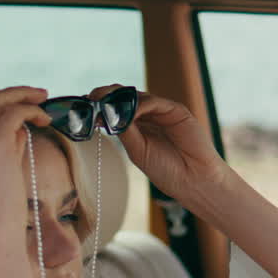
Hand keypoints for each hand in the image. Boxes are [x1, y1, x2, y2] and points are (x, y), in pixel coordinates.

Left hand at [88, 85, 231, 208]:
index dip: (100, 106)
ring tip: (102, 104)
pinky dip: (138, 104)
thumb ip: (124, 130)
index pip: (116, 109)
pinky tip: (127, 112)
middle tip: (89, 99)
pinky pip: (154, 102)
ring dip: (118, 99)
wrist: (194, 180)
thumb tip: (105, 113)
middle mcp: (149, 116)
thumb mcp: (137, 150)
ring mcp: (163, 112)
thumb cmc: (167, 170)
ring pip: (137, 96)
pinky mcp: (176, 110)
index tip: (83, 108)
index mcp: (138, 127)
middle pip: (124, 98)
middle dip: (105, 97)